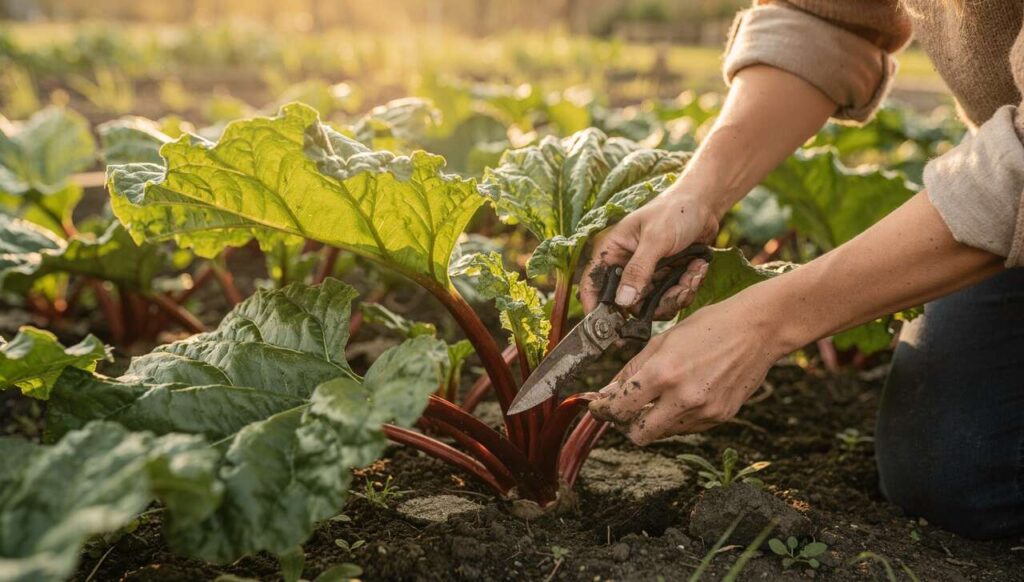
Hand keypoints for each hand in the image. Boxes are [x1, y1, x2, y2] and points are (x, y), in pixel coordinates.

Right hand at [580, 189, 717, 318]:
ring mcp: (647, 275)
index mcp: (613, 252)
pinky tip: (697, 268)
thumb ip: (639, 270)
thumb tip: (622, 301)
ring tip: (693, 272)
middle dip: (658, 301)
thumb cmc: (675, 211)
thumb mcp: (656, 239)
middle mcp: (626, 267)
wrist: (704, 205)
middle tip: (680, 287)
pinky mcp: (665, 279)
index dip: (596, 307)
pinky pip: (672, 299)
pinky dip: (688, 287)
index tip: (609, 327)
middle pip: (629, 304)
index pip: (593, 284)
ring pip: (654, 306)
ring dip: (677, 294)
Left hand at [588, 294, 780, 444]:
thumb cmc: (709, 326)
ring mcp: (704, 411)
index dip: (602, 411)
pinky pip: (687, 427)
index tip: (598, 407)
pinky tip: (684, 394)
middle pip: (638, 435)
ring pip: (663, 433)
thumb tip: (607, 392)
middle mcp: (683, 398)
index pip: (620, 408)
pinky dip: (677, 417)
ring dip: (653, 420)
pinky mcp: (720, 417)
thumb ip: (632, 369)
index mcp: (663, 373)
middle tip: (625, 408)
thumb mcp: (663, 339)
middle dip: (626, 424)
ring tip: (660, 395)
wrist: (759, 329)